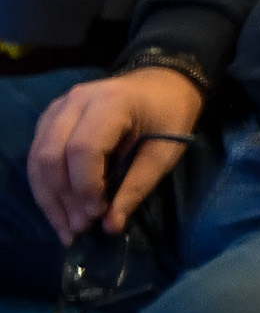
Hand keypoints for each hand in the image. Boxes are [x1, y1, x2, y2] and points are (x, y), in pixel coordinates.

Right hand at [28, 68, 203, 243]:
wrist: (162, 82)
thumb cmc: (169, 114)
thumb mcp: (167, 150)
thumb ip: (138, 185)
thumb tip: (111, 225)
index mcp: (110, 101)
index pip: (83, 148)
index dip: (86, 186)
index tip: (99, 214)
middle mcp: (75, 101)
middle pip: (52, 155)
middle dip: (64, 198)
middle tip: (81, 229)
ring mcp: (57, 108)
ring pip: (38, 159)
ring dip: (49, 199)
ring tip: (68, 230)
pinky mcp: (49, 120)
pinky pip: (37, 157)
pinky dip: (45, 188)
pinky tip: (59, 213)